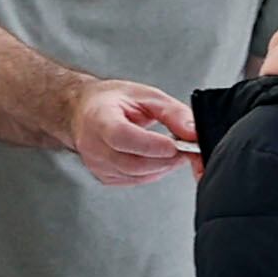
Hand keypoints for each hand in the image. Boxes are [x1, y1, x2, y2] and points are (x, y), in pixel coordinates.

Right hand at [64, 79, 198, 186]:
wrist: (84, 111)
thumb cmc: (110, 101)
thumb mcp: (145, 95)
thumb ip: (172, 112)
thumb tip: (193, 132)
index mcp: (99, 118)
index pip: (123, 137)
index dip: (152, 145)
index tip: (176, 145)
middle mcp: (93, 144)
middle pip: (132, 163)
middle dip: (166, 159)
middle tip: (186, 149)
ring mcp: (97, 164)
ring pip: (137, 175)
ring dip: (162, 166)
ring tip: (174, 151)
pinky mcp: (104, 177)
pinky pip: (135, 180)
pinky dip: (153, 172)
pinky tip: (158, 158)